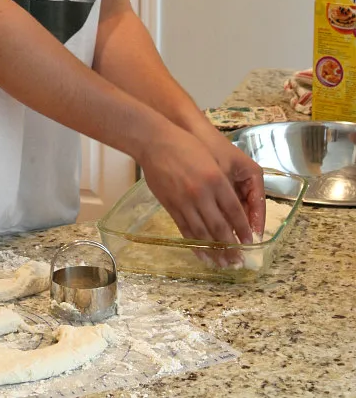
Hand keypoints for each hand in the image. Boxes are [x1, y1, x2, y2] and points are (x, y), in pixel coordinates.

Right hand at [140, 121, 259, 250]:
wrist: (155, 141)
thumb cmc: (185, 145)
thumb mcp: (210, 159)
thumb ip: (221, 183)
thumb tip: (232, 208)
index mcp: (215, 179)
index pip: (234, 211)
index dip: (243, 229)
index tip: (250, 243)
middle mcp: (201, 193)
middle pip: (220, 227)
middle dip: (231, 247)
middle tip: (239, 261)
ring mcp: (184, 201)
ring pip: (202, 233)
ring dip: (214, 251)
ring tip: (223, 264)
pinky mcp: (171, 206)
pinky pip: (185, 230)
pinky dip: (195, 245)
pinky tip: (203, 254)